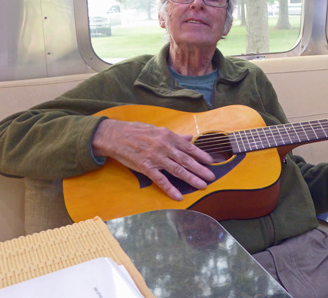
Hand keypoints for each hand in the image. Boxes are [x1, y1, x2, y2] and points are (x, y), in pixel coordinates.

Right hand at [91, 119, 215, 200]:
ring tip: (201, 185)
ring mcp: (156, 158)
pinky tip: (178, 196)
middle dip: (200, 169)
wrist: (116, 135)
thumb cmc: (137, 131)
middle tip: (211, 177)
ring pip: (177, 170)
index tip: (210, 161)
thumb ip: (175, 136)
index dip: (201, 155)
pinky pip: (160, 180)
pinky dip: (170, 189)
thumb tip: (189, 137)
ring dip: (191, 178)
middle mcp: (164, 147)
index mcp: (168, 136)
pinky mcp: (146, 168)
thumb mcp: (157, 130)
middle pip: (186, 160)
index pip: (188, 147)